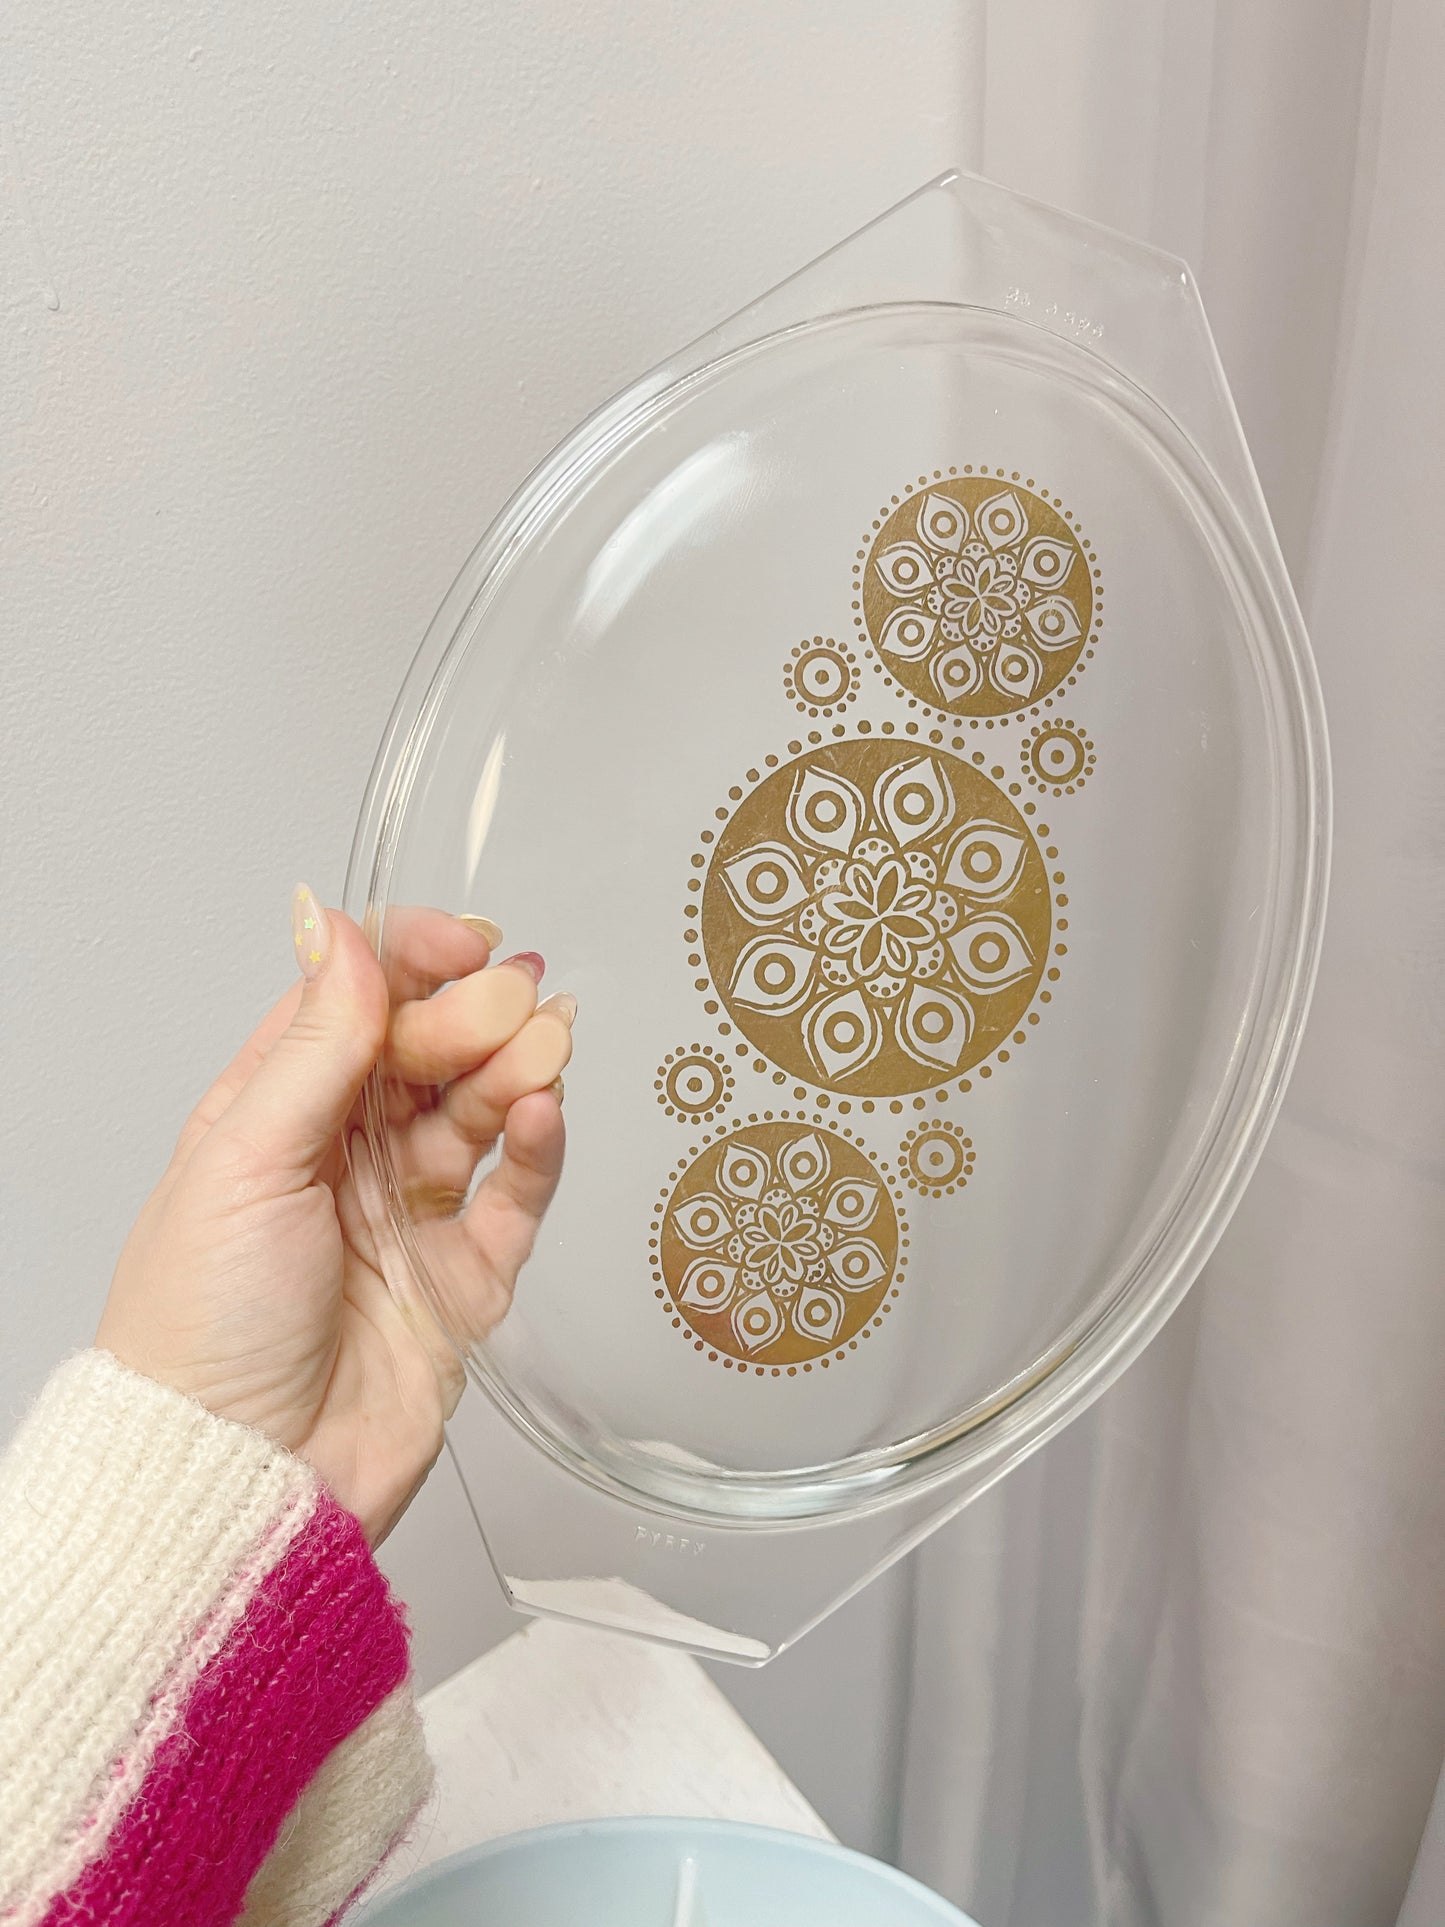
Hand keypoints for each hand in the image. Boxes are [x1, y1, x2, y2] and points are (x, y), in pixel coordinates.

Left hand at [97, 890, 573, 1544]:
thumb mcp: (245, 1158)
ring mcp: (409, 1216)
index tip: (461, 944)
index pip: (354, 1005)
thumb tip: (334, 924)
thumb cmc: (203, 1328)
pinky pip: (517, 1197)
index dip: (410, 962)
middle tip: (508, 1002)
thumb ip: (312, 1043)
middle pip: (427, 1053)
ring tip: (541, 1047)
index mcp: (273, 1114)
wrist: (242, 1480)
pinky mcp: (466, 1279)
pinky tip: (545, 1111)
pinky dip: (539, 1150)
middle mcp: (344, 1157)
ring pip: (480, 1114)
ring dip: (515, 1069)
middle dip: (472, 1015)